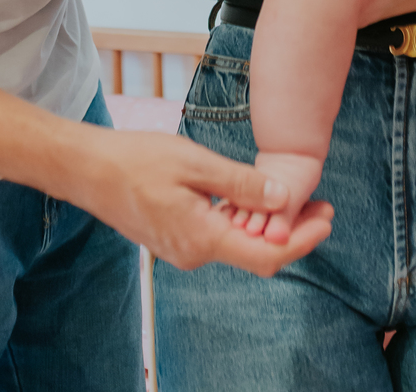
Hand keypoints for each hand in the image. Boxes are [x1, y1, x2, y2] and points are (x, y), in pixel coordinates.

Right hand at [63, 125, 332, 273]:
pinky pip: (217, 237)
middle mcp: (195, 254)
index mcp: (202, 238)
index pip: (266, 255)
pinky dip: (241, 222)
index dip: (302, 241)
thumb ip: (239, 184)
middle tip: (322, 205)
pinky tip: (252, 198)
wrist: (89, 171)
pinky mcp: (175, 239)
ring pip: (237, 245)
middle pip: (256, 254)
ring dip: (267, 226)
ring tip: (295, 197)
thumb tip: (282, 199)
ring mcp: (183, 250)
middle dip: (293, 232)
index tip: (326, 219)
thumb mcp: (195, 163)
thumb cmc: (137, 160)